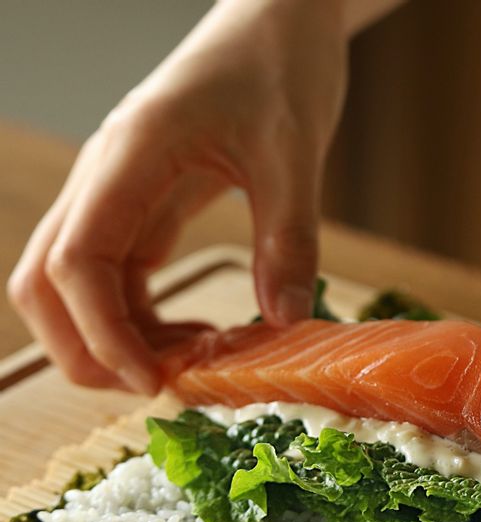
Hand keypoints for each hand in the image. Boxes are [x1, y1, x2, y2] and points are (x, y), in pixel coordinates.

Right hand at [7, 0, 347, 394]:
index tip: (157, 382)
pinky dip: (143, 321)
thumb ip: (289, 236)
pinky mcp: (143, 206)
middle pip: (46, 284)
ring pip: (75, 287)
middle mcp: (107, 177)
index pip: (77, 262)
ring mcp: (119, 193)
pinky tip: (196, 337)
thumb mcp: (295, 151)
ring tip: (192, 366)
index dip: (104, 335)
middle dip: (87, 350)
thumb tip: (283, 321)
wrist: (277, 22)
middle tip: (162, 387)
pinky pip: (119, 278)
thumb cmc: (281, 68)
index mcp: (130, 156)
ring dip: (116, 340)